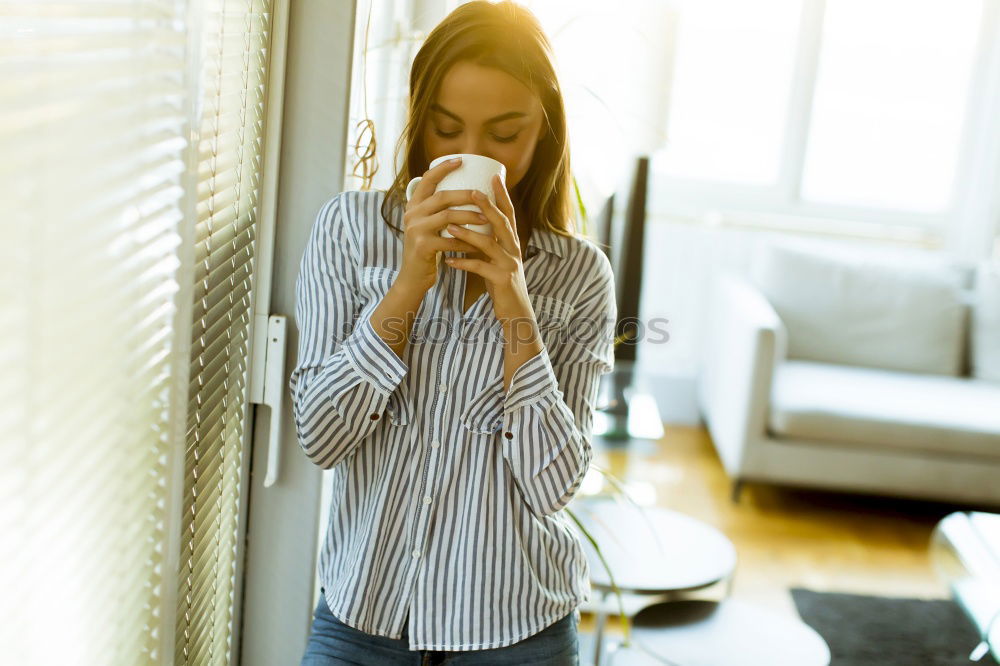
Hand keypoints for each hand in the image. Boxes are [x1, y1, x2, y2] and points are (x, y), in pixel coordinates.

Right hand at [399, 157, 484, 292]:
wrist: (413, 277)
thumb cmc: (427, 249)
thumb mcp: (426, 225)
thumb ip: (436, 210)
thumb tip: (465, 192)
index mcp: (414, 205)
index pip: (427, 180)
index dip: (443, 168)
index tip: (461, 160)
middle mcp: (412, 214)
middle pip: (441, 197)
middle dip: (465, 194)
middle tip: (483, 195)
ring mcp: (415, 230)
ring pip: (447, 217)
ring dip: (469, 217)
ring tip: (486, 219)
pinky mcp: (422, 246)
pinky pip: (450, 240)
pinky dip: (466, 242)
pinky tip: (478, 244)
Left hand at [443, 173, 533, 327]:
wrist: (516, 312)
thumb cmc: (502, 283)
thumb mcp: (497, 259)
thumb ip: (488, 242)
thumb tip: (470, 224)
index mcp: (512, 242)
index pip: (509, 214)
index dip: (502, 195)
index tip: (494, 176)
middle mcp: (514, 249)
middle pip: (502, 223)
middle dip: (488, 206)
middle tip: (473, 191)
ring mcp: (509, 264)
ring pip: (489, 244)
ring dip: (469, 234)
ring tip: (451, 226)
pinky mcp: (502, 280)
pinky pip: (481, 268)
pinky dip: (464, 263)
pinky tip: (449, 261)